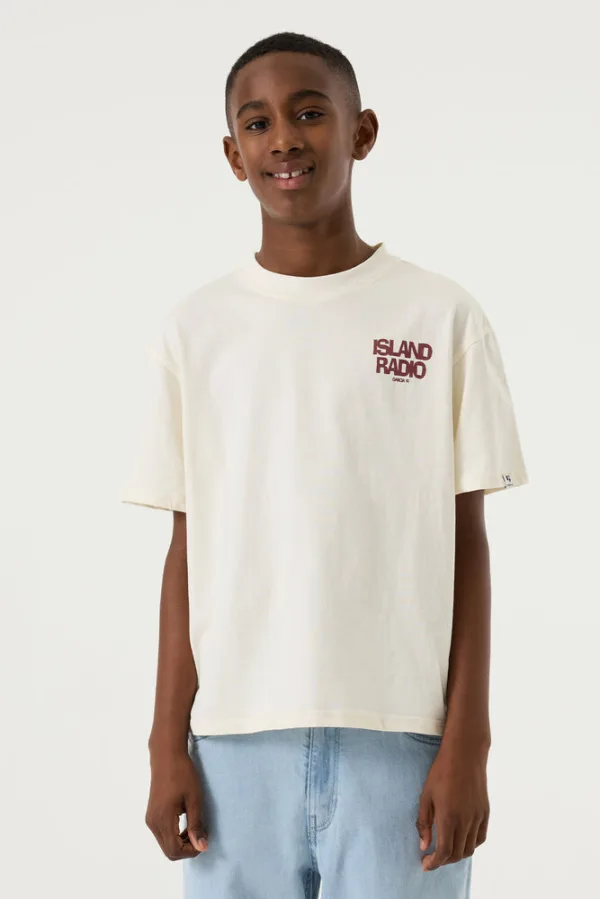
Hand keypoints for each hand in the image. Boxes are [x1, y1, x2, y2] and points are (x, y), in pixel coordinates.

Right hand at [145, 748, 208, 859]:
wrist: (167, 755)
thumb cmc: (183, 774)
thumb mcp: (194, 799)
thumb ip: (196, 825)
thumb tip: (202, 848)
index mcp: (163, 819)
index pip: (175, 850)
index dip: (191, 851)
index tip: (204, 838)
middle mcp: (153, 823)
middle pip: (169, 851)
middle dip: (186, 848)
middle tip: (201, 833)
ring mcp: (150, 819)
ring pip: (165, 844)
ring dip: (180, 842)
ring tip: (195, 826)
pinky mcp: (151, 814)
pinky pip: (162, 834)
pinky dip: (174, 835)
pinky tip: (185, 821)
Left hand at [416, 741, 489, 871]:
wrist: (464, 754)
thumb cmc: (440, 772)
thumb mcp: (425, 796)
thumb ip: (424, 823)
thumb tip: (424, 846)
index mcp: (448, 818)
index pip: (444, 853)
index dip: (434, 863)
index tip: (426, 864)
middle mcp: (466, 822)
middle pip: (457, 854)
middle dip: (444, 861)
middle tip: (433, 857)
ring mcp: (478, 818)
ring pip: (470, 849)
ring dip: (457, 855)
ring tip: (446, 850)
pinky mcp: (485, 813)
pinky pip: (480, 838)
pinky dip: (471, 845)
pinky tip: (461, 840)